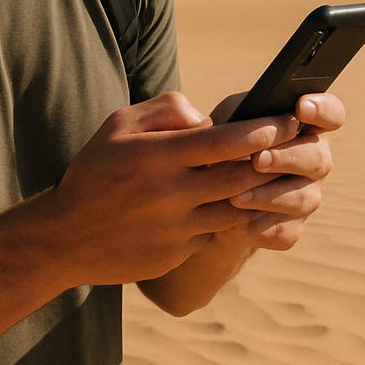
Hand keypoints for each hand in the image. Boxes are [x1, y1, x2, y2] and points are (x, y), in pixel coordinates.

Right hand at [44, 92, 299, 286]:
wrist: (65, 237)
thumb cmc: (96, 171)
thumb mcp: (119, 125)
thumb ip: (166, 110)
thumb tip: (208, 118)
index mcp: (158, 155)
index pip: (227, 140)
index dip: (266, 128)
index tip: (291, 119)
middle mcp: (170, 193)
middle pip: (243, 175)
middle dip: (276, 158)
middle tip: (300, 145)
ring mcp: (176, 228)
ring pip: (237, 208)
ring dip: (260, 192)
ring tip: (277, 175)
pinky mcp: (177, 253)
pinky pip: (215, 232)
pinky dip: (227, 217)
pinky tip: (235, 204)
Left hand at [211, 92, 343, 250]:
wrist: (205, 201)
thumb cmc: (218, 149)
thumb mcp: (221, 123)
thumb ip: (227, 115)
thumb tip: (214, 123)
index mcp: (302, 127)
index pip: (331, 113)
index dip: (322, 109)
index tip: (299, 107)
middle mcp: (313, 161)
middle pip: (319, 159)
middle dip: (287, 158)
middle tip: (257, 160)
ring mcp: (305, 196)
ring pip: (303, 199)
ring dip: (269, 196)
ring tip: (235, 197)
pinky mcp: (290, 229)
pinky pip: (284, 231)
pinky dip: (257, 227)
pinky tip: (233, 223)